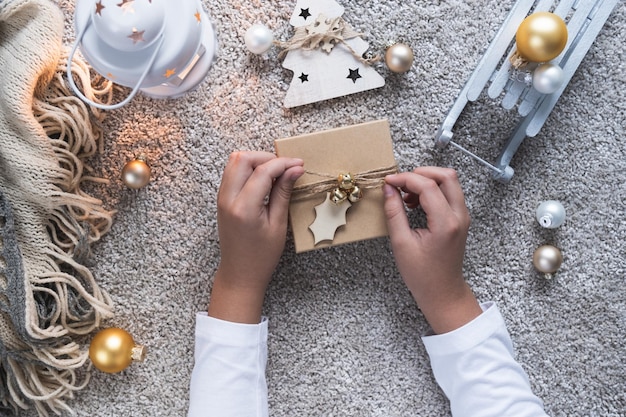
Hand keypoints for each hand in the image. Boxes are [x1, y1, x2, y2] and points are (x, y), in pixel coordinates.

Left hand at [208, 151, 303, 323]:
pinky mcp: (221, 199)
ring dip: (256, 160)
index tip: (299, 165)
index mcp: (244, 208)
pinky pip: (231, 172)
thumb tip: (295, 170)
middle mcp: (228, 199)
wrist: (239, 273)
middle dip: (267, 157)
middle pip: (243, 159)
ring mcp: (221, 198)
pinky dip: (248, 168)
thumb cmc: (261, 256)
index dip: (283, 164)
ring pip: (234, 161)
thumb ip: (283, 193)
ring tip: (276, 171)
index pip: (262, 171)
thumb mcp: (278, 224)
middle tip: (287, 167)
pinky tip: (264, 177)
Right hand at [383, 167, 481, 333]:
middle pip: (446, 176)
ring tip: (407, 196)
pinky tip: (415, 203)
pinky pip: (449, 193)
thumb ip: (394, 212)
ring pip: (449, 182)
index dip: (405, 178)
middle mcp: (459, 216)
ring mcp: (462, 217)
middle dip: (420, 173)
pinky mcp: (460, 219)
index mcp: (445, 223)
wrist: (443, 292)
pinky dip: (432, 190)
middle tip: (400, 183)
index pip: (428, 186)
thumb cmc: (422, 275)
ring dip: (427, 181)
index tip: (388, 182)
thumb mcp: (401, 243)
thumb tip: (388, 189)